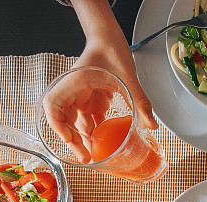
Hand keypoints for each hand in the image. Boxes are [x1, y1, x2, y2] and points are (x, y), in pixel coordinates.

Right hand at [44, 0, 157, 162]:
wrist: (110, 39)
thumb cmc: (111, 50)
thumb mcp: (129, 76)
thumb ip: (140, 100)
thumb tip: (152, 125)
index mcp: (74, 83)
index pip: (53, 106)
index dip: (58, 125)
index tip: (68, 138)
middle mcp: (74, 92)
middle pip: (64, 120)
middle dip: (73, 140)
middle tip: (86, 158)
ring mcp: (82, 97)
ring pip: (78, 123)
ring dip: (85, 139)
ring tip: (96, 155)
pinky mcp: (92, 100)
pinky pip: (90, 119)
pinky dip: (95, 131)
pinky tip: (104, 143)